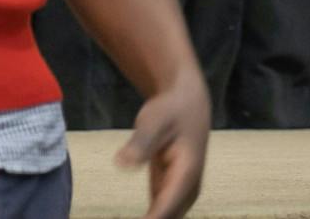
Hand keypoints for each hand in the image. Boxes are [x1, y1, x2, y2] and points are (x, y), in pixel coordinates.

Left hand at [114, 68, 209, 218]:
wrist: (188, 103)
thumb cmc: (171, 110)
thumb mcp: (154, 120)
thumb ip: (141, 143)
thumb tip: (121, 163)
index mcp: (186, 175)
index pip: (165, 212)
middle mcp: (188, 190)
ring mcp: (181, 194)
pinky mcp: (171, 192)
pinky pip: (159, 215)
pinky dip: (148, 218)